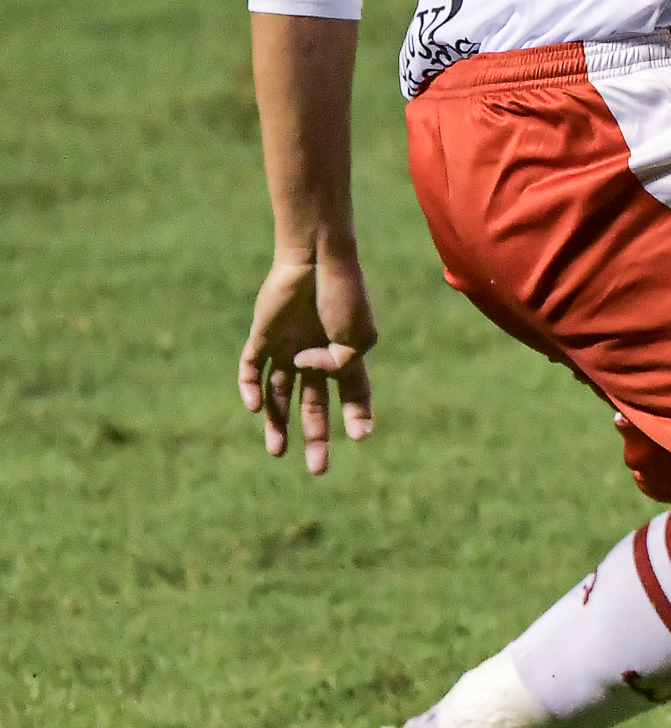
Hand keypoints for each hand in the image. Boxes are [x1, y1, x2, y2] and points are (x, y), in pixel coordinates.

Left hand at [238, 251, 377, 473]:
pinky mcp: (261, 336)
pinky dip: (252, 388)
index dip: (359, 416)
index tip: (362, 437)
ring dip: (277, 423)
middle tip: (318, 469)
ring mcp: (287, 346)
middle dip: (317, 436)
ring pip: (279, 394)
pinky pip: (252, 368)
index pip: (354, 393)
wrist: (316, 257)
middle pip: (314, 403)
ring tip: (277, 452)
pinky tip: (256, 407)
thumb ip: (336, 365)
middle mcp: (315, 354)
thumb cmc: (344, 294)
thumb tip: (305, 372)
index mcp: (346, 353)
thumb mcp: (357, 337)